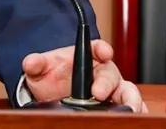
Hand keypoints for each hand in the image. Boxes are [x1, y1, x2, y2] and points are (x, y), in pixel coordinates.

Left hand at [21, 39, 146, 111]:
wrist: (51, 94)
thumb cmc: (51, 76)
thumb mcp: (40, 69)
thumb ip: (35, 63)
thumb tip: (30, 63)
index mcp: (87, 57)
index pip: (97, 48)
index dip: (102, 49)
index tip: (103, 52)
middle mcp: (102, 72)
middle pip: (112, 74)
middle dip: (108, 82)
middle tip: (100, 92)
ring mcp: (110, 90)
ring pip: (126, 92)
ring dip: (130, 99)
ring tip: (129, 108)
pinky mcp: (114, 106)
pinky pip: (129, 108)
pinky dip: (135, 111)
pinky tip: (135, 117)